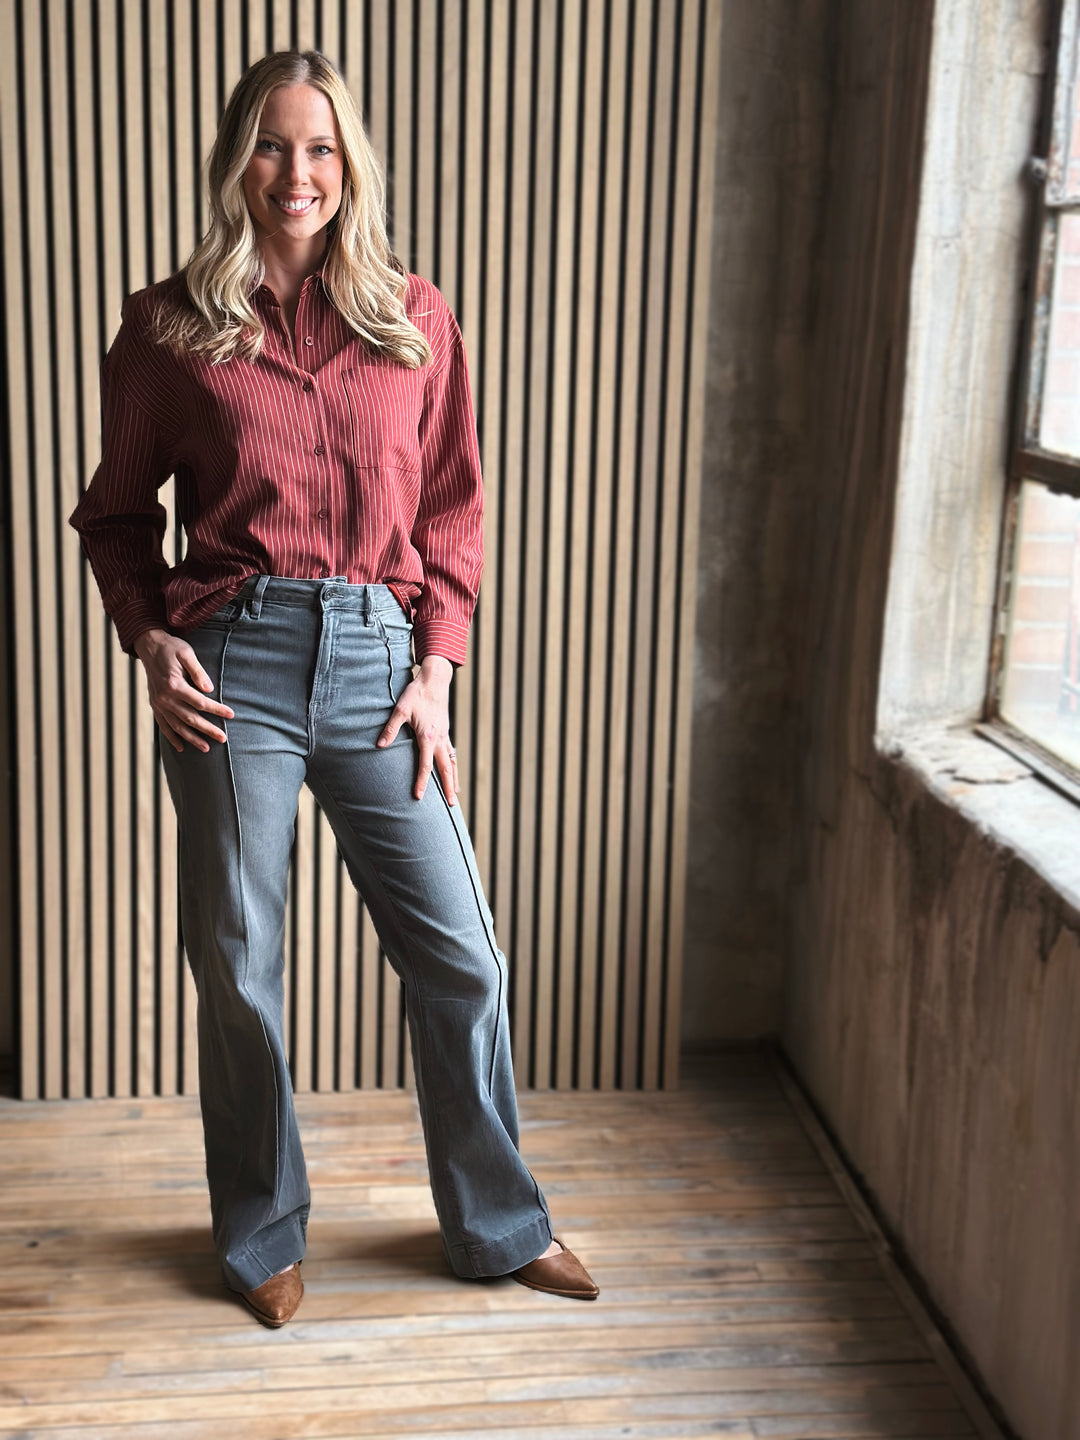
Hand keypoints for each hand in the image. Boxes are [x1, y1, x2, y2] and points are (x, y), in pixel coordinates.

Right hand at [133, 627, 234, 753]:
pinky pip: (163, 725)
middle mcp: (164, 698)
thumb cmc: (172, 648)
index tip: (231, 715)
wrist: (149, 646)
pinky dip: (171, 737)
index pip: (200, 702)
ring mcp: (158, 703)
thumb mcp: (187, 654)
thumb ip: (198, 672)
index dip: (217, 710)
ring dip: (192, 738)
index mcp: (174, 685)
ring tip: (206, 748)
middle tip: (223, 739)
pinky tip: (181, 747)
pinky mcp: (154, 705)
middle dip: (208, 730)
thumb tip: (210, 689)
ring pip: (177, 726)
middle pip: (190, 718)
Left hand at [376, 654, 457, 803]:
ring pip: (452, 763)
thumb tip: (380, 745)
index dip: (422, 782)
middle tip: (451, 805)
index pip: (425, 765)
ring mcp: (445, 736)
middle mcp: (439, 739)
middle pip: (446, 769)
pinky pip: (452, 754)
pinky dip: (453, 766)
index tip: (419, 797)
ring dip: (454, 779)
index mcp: (428, 736)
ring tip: (455, 795)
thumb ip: (391, 729)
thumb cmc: (416, 694)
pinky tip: (452, 772)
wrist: (435, 680)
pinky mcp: (446, 732)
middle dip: (449, 787)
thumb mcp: (400, 709)